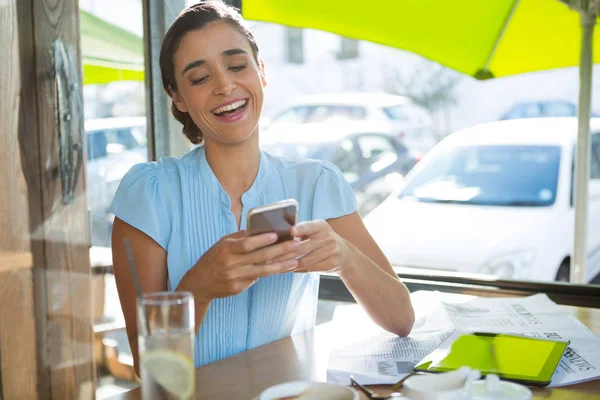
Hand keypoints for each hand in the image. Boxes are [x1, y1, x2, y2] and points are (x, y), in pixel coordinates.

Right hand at [182, 230, 300, 301]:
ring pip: (262, 271)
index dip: (262, 240)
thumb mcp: (221, 244)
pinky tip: (281, 269)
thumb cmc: (212, 259)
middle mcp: (230, 263)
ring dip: (281, 266)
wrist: (198, 284)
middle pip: (259, 257)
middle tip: (295, 245)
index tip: (277, 235)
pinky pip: (256, 279)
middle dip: (280, 250)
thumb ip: (239, 237)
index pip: (246, 244)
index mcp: (226, 249)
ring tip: (295, 261)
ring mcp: (234, 277)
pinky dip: (269, 273)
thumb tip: (259, 229)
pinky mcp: (237, 288)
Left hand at [270, 220, 349, 273]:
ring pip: (303, 260)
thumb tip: (279, 233)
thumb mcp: (317, 230)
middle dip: (283, 253)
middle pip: (302, 247)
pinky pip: (308, 269)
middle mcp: (327, 238)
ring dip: (286, 264)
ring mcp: (330, 252)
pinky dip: (294, 270)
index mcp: (321, 226)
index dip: (301, 229)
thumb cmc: (323, 240)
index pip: (310, 227)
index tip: (291, 231)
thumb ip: (302, 230)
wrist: (345, 255)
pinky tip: (283, 270)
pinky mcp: (330, 264)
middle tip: (268, 257)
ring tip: (272, 266)